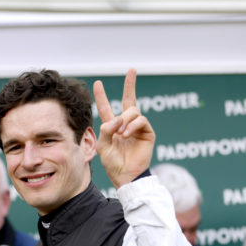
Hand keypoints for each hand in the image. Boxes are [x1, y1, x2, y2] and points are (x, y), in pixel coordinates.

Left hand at [93, 69, 154, 187]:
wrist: (125, 176)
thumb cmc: (113, 163)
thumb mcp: (103, 145)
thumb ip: (106, 130)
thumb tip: (116, 119)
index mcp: (113, 127)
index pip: (106, 107)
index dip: (101, 96)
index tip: (97, 83)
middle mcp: (126, 124)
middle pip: (129, 100)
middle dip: (130, 84)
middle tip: (132, 70)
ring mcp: (137, 128)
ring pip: (133, 111)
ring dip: (125, 119)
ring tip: (121, 133)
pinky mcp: (148, 133)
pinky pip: (141, 120)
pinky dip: (132, 125)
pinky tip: (126, 134)